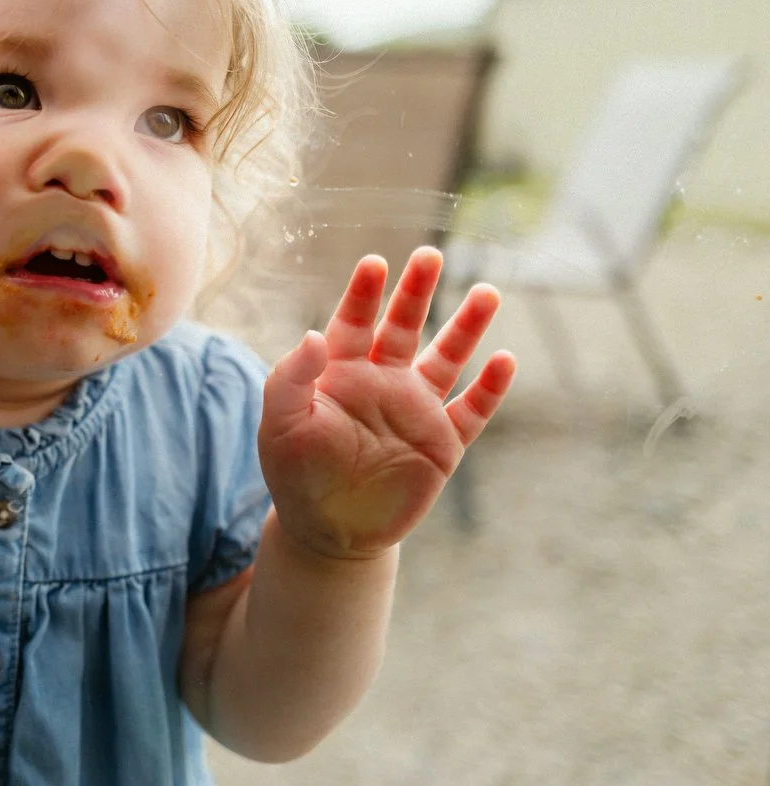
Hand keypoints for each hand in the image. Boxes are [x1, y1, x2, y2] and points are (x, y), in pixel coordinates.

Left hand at [258, 247, 515, 559]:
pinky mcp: (442, 444)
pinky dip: (490, 388)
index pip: (353, 322)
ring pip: (447, 358)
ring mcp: (415, 410)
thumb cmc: (296, 473)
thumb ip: (291, 378)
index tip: (375, 262)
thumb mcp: (281, 425)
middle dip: (417, 291)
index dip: (364, 293)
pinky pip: (472, 410)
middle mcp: (382, 381)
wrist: (330, 531)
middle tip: (429, 255)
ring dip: (466, 327)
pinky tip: (504, 360)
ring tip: (487, 292)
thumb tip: (314, 335)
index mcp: (340, 371)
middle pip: (404, 326)